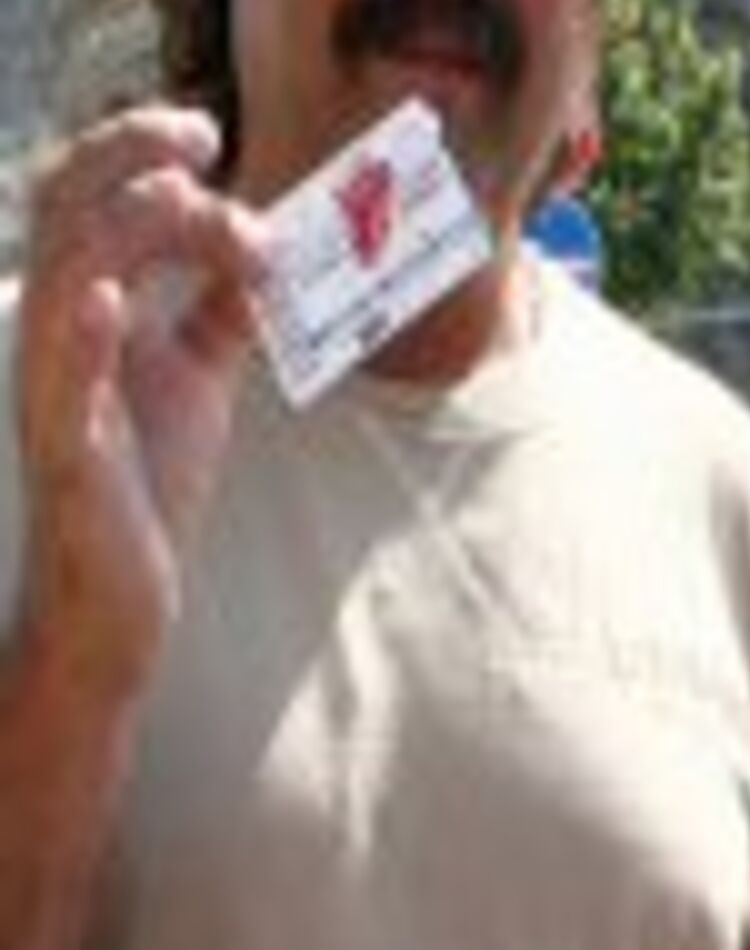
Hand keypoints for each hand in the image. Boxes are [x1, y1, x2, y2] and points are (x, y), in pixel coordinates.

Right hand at [13, 105, 267, 705]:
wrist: (127, 588)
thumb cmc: (150, 477)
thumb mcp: (199, 376)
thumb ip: (222, 313)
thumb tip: (266, 254)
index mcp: (88, 310)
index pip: (96, 201)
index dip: (143, 155)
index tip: (210, 136)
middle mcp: (59, 335)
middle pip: (65, 212)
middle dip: (127, 158)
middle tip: (202, 135)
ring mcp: (56, 391)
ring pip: (61, 280)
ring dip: (130, 230)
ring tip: (194, 204)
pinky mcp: (69, 453)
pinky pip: (58, 386)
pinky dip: (78, 336)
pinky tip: (110, 299)